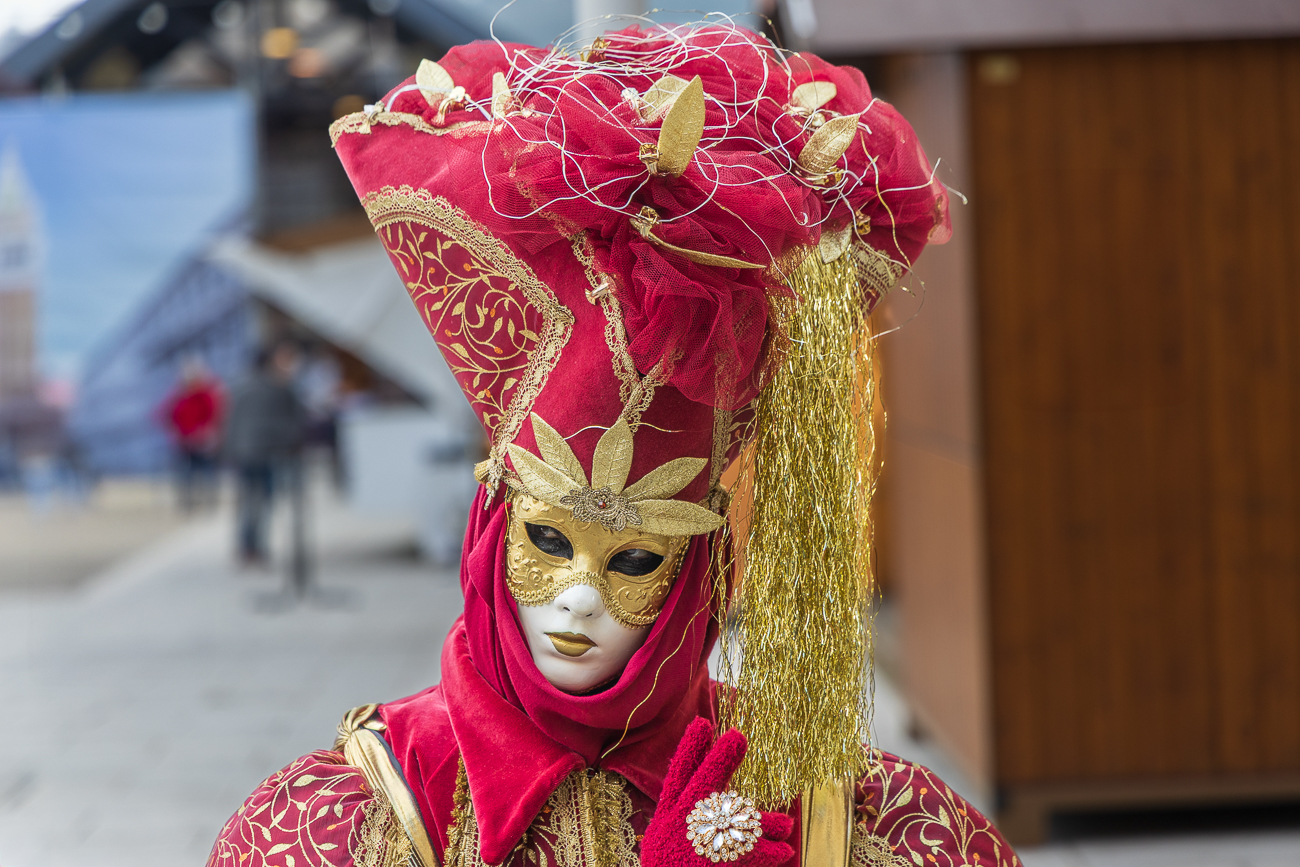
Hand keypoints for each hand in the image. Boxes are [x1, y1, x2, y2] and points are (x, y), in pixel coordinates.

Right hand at [641, 718, 793, 866]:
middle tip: (736, 736)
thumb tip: (700, 766)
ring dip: (766, 821)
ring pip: (737, 822)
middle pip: (702, 784)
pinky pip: (751, 854)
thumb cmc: (667, 857)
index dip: (690, 749)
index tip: (702, 724)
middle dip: (720, 759)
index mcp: (671, 812)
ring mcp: (700, 841)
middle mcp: (683, 822)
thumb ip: (682, 797)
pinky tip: (785, 850)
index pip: (680, 774)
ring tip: (786, 824)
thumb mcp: (665, 825)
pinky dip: (770, 852)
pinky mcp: (716, 861)